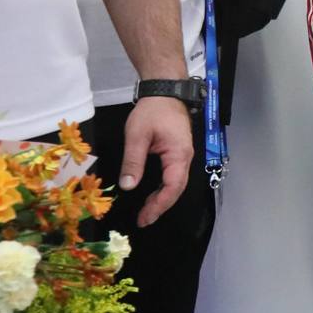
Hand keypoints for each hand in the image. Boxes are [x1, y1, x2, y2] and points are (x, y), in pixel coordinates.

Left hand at [118, 96, 192, 226]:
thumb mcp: (137, 135)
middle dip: (160, 206)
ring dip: (161, 199)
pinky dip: (163, 189)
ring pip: (175, 184)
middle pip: (176, 189)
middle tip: (143, 220)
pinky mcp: (177, 153)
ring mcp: (183, 156)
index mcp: (178, 155)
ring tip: (145, 212)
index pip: (173, 186)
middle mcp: (185, 158)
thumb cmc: (152, 112)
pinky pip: (173, 177)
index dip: (160, 204)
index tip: (145, 217)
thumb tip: (127, 187)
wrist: (165, 92)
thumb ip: (133, 161)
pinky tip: (151, 195)